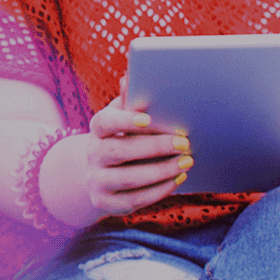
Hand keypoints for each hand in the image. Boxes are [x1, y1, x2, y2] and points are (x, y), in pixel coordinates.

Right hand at [79, 96, 192, 217]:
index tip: (148, 118)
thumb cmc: (123, 138)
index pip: (104, 122)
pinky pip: (133, 200)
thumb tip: (130, 76)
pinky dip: (159, 190)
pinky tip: (178, 178)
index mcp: (97, 130)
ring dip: (161, 170)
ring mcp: (96, 181)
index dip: (124, 120)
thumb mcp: (124, 118)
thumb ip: (129, 101)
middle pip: (119, 151)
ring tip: (187, 162)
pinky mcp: (105, 203)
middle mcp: (92, 155)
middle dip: (154, 147)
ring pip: (129, 178)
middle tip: (184, 143)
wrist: (102, 174)